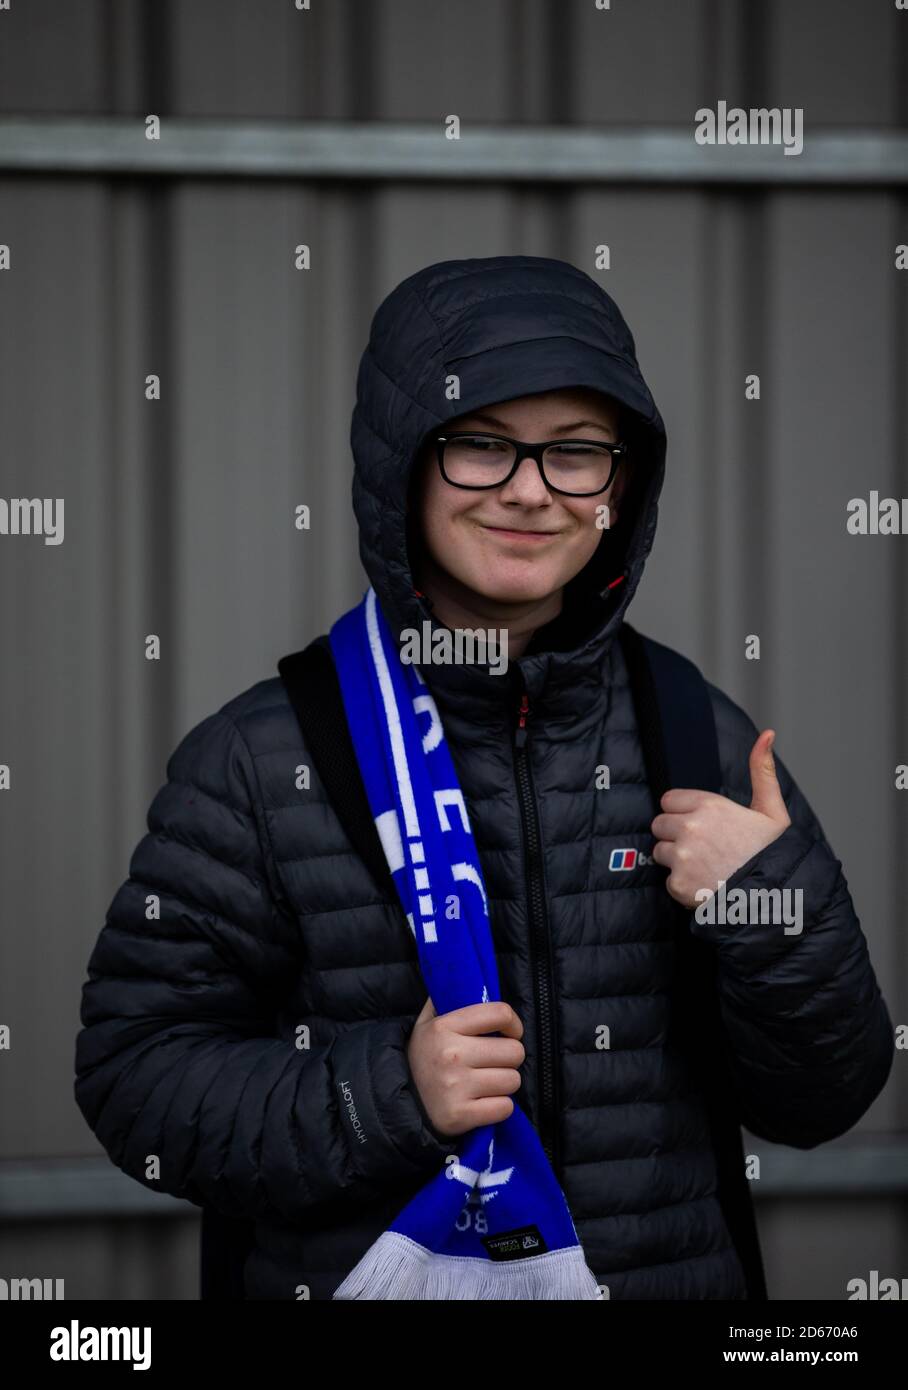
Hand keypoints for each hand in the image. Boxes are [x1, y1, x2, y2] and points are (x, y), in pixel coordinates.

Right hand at [406, 995, 524, 1137]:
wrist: (399, 1103)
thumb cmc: (423, 1058)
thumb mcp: (426, 1022)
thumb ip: (445, 997)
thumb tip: (465, 972)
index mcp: (445, 1026)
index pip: (500, 1013)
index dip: (513, 1024)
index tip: (509, 1033)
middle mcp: (451, 1054)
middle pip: (514, 1051)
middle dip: (508, 1058)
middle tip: (492, 1063)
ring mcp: (456, 1087)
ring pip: (513, 1080)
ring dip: (504, 1084)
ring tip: (485, 1083)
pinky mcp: (460, 1115)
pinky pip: (505, 1108)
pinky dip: (498, 1108)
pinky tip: (482, 1103)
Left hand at [650, 729, 790, 910]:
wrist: (776, 898)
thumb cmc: (774, 855)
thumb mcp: (772, 810)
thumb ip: (762, 770)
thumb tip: (767, 735)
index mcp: (709, 806)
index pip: (669, 800)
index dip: (683, 813)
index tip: (701, 825)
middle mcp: (691, 828)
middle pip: (659, 824)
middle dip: (675, 835)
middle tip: (703, 848)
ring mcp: (682, 856)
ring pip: (660, 852)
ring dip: (676, 860)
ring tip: (706, 866)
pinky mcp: (678, 883)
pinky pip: (668, 880)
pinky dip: (683, 885)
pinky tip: (706, 884)